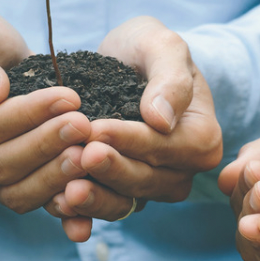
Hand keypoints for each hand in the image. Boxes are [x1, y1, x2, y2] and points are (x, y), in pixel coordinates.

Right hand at [0, 9, 91, 231]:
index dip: (26, 116)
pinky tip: (88, 187)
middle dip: (46, 145)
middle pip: (0, 165)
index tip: (67, 97)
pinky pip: (33, 202)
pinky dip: (61, 201)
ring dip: (56, 175)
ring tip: (91, 151)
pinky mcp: (6, 188)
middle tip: (85, 125)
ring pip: (16, 191)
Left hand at [46, 17, 223, 240]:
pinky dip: (81, 215)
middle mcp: (179, 171)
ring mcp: (149, 187)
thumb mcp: (162, 46)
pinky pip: (102, 209)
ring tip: (67, 191)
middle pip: (146, 180)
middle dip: (111, 170)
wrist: (122, 62)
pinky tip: (58, 206)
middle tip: (80, 155)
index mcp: (201, 139)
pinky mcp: (118, 193)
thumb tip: (161, 119)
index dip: (131, 140)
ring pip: (125, 202)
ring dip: (96, 200)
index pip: (167, 146)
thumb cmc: (147, 49)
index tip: (97, 130)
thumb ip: (170, 78)